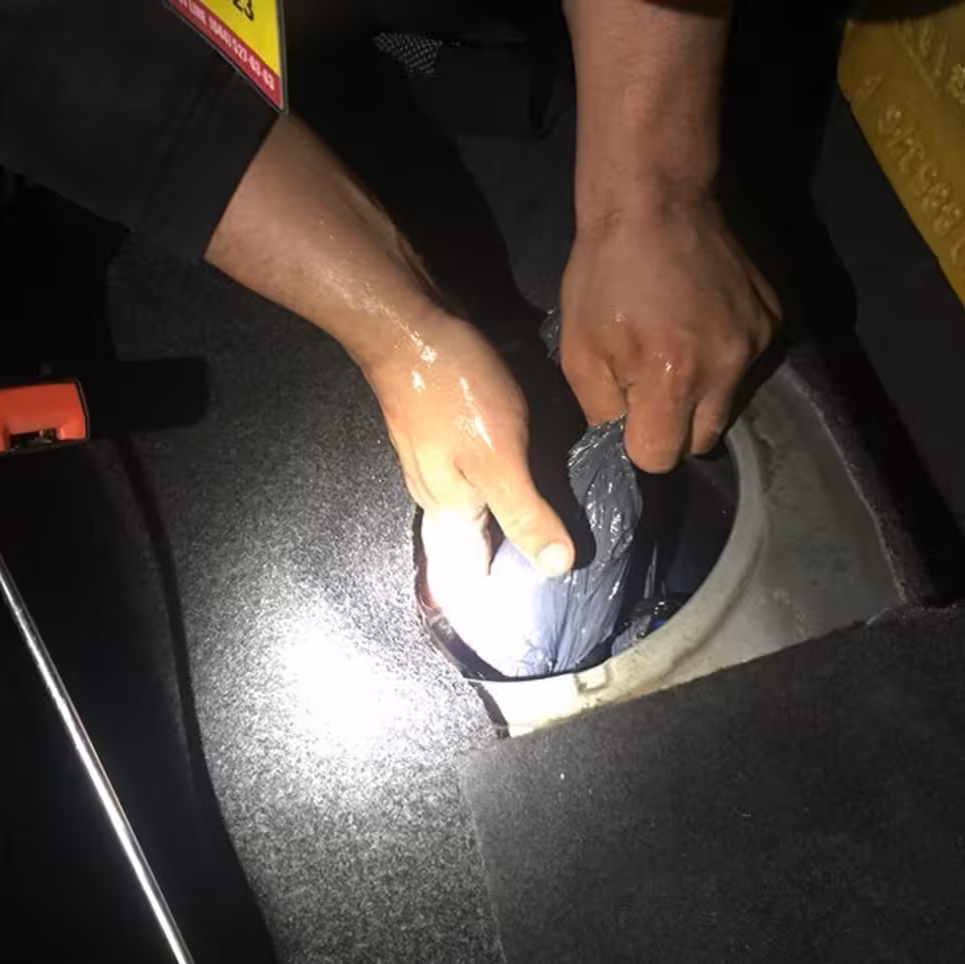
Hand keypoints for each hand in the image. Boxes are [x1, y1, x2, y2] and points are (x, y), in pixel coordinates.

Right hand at [354, 312, 574, 604]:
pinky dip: (495, 499)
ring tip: (532, 554)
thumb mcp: (501, 457)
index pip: (462, 580)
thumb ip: (527, 514)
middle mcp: (437, 495)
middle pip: (464, 552)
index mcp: (450, 511)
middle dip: (493, 578)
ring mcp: (435, 463)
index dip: (484, 609)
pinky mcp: (442, 432)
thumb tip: (558, 568)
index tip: (513, 637)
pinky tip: (517, 489)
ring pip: (467, 517)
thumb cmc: (452, 391)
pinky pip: (471, 483)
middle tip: (534, 596)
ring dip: (494, 539)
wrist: (407, 324)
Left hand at [560, 196, 780, 471]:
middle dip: (672, 425)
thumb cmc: (605, 274)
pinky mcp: (772, 322)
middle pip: (701, 441)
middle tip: (649, 385)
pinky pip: (746, 370)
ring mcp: (755, 344)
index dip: (638, 444)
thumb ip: (601, 410)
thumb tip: (618, 445)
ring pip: (727, 406)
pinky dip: (723, 361)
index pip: (661, 457)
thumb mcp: (580, 349)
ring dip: (700, 395)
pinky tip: (700, 326)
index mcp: (672, 378)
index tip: (628, 417)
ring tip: (675, 350)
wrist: (656, 201)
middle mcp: (724, 369)